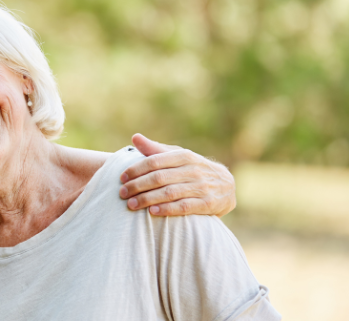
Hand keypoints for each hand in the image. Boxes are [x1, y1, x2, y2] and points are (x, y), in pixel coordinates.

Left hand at [119, 134, 235, 216]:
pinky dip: (167, 209)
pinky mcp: (207, 204)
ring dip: (147, 199)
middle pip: (159, 178)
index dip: (136, 169)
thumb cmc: (193, 169)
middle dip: (138, 186)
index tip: (121, 178)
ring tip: (131, 204)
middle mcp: (193, 170)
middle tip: (122, 193)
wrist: (226, 186)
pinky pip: (184, 207)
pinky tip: (152, 211)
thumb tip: (134, 137)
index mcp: (184, 156)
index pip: (155, 161)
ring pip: (169, 193)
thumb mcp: (178, 156)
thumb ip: (156, 150)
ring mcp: (201, 187)